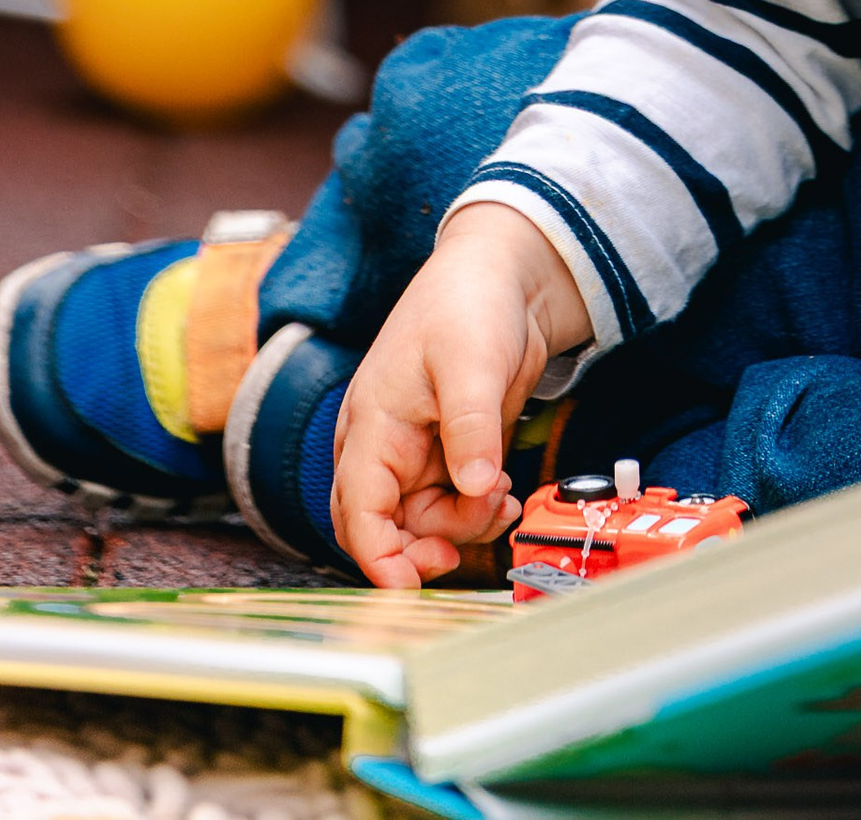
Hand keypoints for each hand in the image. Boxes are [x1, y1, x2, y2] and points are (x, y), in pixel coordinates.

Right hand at [328, 204, 594, 585]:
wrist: (502, 274)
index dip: (378, 558)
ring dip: (461, 527)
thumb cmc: (468, 301)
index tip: (413, 585)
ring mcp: (413, 452)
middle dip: (425, 548)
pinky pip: (448, 505)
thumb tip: (476, 487)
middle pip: (383, 529)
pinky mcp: (444, 453)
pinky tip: (502, 495)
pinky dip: (474, 511)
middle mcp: (383, 446)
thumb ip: (470, 427)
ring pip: (420, 524)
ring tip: (502, 497)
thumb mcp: (471, 361)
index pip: (358, 511)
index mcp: (372, 423)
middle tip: (476, 535)